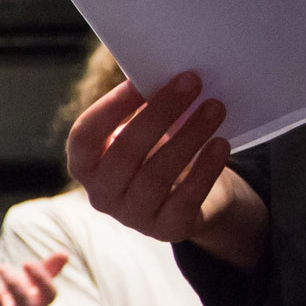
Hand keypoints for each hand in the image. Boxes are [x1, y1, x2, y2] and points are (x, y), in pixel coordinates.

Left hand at [0, 254, 66, 305]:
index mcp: (35, 305)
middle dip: (14, 283)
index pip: (49, 296)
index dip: (42, 279)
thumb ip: (46, 271)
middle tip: (2, 267)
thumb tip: (64, 253)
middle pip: (23, 302)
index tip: (27, 262)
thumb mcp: (29, 288)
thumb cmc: (11, 304)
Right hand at [67, 72, 233, 243]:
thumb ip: (142, 111)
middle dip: (160, 113)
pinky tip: (220, 145)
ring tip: (215, 108)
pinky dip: (205, 170)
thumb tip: (165, 76)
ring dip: (188, 136)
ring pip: (156, 175)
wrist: (189, 198)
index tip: (139, 80)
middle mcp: (101, 195)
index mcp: (86, 166)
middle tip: (191, 82)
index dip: (109, 108)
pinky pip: (185, 200)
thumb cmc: (158, 153)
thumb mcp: (143, 133)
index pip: (85, 137)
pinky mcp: (165, 230)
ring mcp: (132, 217)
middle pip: (125, 152)